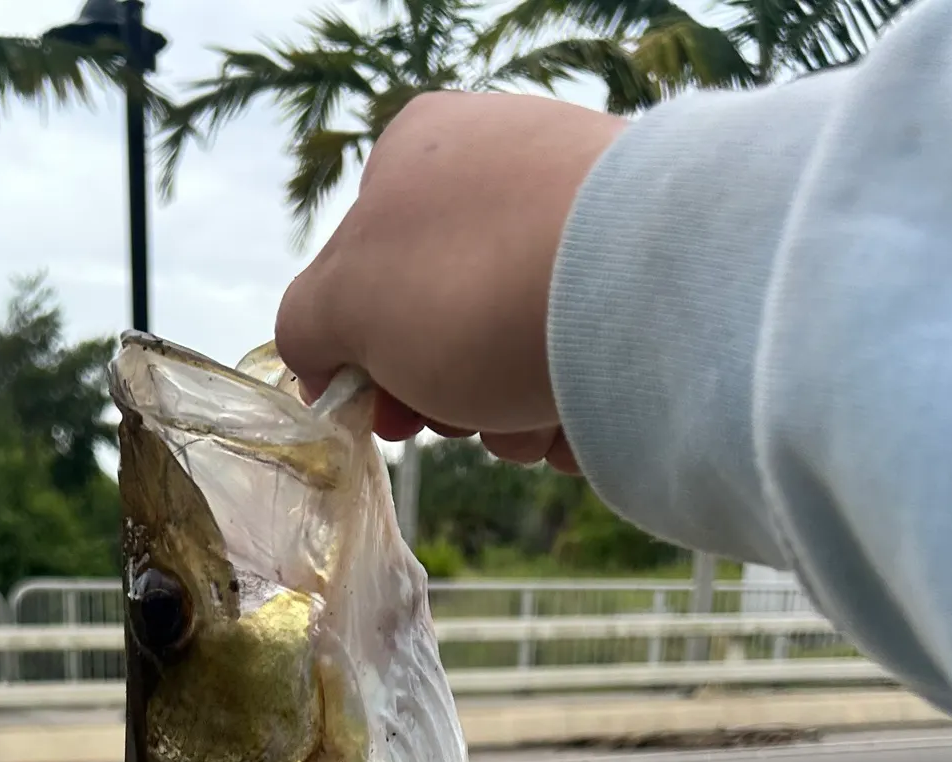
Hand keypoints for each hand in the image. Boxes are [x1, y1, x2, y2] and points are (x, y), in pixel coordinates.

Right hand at [275, 91, 624, 470]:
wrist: (644, 292)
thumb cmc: (467, 284)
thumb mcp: (340, 305)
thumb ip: (305, 329)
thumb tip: (315, 359)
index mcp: (421, 153)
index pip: (363, 271)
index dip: (361, 355)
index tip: (377, 412)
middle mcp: (505, 174)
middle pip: (440, 327)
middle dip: (444, 395)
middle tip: (457, 413)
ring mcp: (582, 228)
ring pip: (511, 362)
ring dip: (508, 418)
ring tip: (533, 409)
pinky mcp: (647, 288)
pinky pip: (584, 373)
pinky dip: (574, 411)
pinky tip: (586, 410)